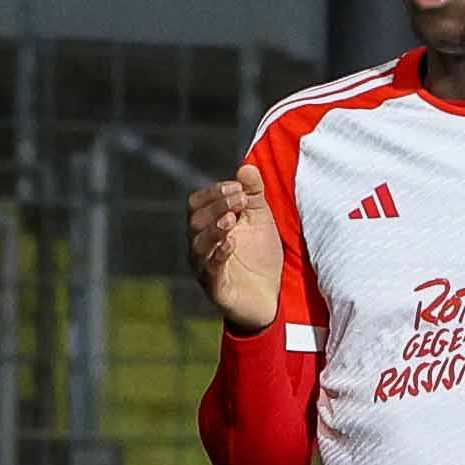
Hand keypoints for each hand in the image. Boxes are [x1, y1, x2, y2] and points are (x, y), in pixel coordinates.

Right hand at [186, 168, 283, 333]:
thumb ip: (254, 193)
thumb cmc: (259, 256)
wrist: (269, 297)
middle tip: (240, 200)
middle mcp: (200, 247)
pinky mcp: (216, 289)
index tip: (238, 188)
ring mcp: (205, 268)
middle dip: (216, 206)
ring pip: (198, 245)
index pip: (197, 203)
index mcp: (206, 227)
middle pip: (195, 221)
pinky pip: (210, 270)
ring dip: (213, 229)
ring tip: (231, 219)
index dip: (214, 193)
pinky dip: (218, 255)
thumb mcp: (260, 219)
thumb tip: (246, 167)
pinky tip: (231, 243)